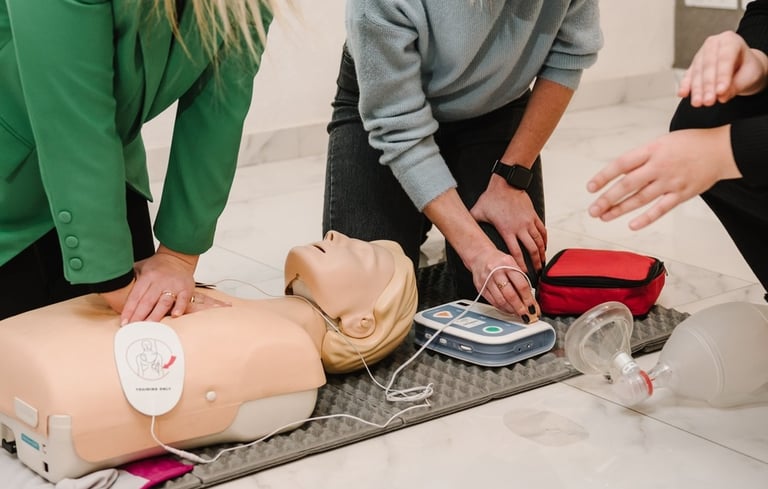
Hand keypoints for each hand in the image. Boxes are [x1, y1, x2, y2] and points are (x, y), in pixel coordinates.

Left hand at [108, 245, 227, 324]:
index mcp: (147, 276)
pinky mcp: (186, 289)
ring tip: (148, 326)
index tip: (124, 322)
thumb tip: (110, 287)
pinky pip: (182, 299)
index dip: (129, 310)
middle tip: (133, 328)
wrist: (178, 258)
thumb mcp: (139, 267)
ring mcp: (173, 285)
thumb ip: (129, 278)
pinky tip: (175, 315)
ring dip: (155, 315)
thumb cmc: (157, 267)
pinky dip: (179, 307)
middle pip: (148, 301)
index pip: (136, 296)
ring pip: (163, 302)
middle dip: (139, 316)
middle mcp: (160, 281)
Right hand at [465, 246, 539, 320]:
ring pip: (501, 301)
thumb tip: (531, 297)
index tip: (534, 308)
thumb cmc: (498, 260)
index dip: (529, 299)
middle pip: (511, 295)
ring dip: (511, 310)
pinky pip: (492, 302)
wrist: (479, 256)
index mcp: (507, 263)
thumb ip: (521, 277)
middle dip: (521, 308)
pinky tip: (508, 309)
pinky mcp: (480, 287)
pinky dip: (502, 308)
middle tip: (527, 315)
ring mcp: (486, 280)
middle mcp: (496, 271)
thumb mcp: (512, 263)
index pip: (521, 285)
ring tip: (518, 313)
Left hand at [470, 177, 546, 272]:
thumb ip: (472, 222)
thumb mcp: (478, 212)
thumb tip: (461, 229)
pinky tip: (544, 246)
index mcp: (506, 230)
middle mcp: (519, 228)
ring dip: (542, 253)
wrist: (506, 184)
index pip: (515, 252)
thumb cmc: (492, 197)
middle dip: (535, 262)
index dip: (519, 264)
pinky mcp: (533, 215)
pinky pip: (542, 230)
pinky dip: (544, 239)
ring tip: (542, 261)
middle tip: (537, 271)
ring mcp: (528, 222)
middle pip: (531, 249)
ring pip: (538, 241)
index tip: (522, 272)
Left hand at [587, 126, 740, 229]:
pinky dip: (646, 219)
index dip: (604, 177)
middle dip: (607, 198)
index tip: (590, 187)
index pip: (621, 164)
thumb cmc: (689, 144)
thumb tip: (620, 173)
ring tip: (604, 216)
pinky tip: (632, 225)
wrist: (721, 150)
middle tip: (593, 209)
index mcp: (652, 150)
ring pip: (640, 198)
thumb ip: (641, 158)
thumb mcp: (661, 142)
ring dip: (620, 209)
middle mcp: (659, 166)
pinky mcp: (681, 194)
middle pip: (627, 184)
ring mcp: (671, 181)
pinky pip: (661, 209)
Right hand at [679, 30, 767, 106]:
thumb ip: (736, 86)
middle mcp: (713, 44)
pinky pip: (688, 76)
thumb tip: (721, 96)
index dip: (722, 76)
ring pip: (697, 72)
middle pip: (708, 65)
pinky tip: (683, 93)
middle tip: (708, 101)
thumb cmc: (747, 70)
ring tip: (698, 103)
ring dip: (696, 89)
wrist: (742, 69)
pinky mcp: (693, 66)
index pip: (725, 58)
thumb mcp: (749, 77)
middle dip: (707, 85)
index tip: (721, 91)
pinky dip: (685, 86)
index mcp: (730, 40)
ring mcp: (701, 55)